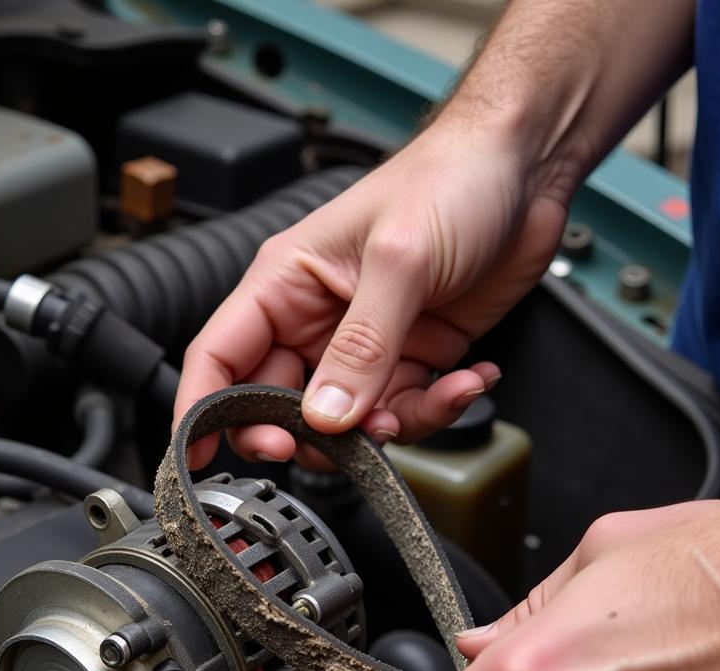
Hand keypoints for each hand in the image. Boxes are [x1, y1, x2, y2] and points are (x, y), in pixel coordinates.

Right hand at [174, 115, 568, 468]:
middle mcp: (315, 318)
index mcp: (285, 282)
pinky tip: (467, 378)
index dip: (201, 411)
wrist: (523, 167)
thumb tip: (325, 416)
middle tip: (335, 447)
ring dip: (384, 429)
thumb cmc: (449, 178)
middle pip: (276, 405)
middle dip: (305, 437)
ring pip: (345, 423)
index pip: (220, 356)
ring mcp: (362, 343)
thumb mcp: (400, 260)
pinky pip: (405, 408)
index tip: (197, 455)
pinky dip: (437, 408)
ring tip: (423, 401)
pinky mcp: (409, 356)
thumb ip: (361, 346)